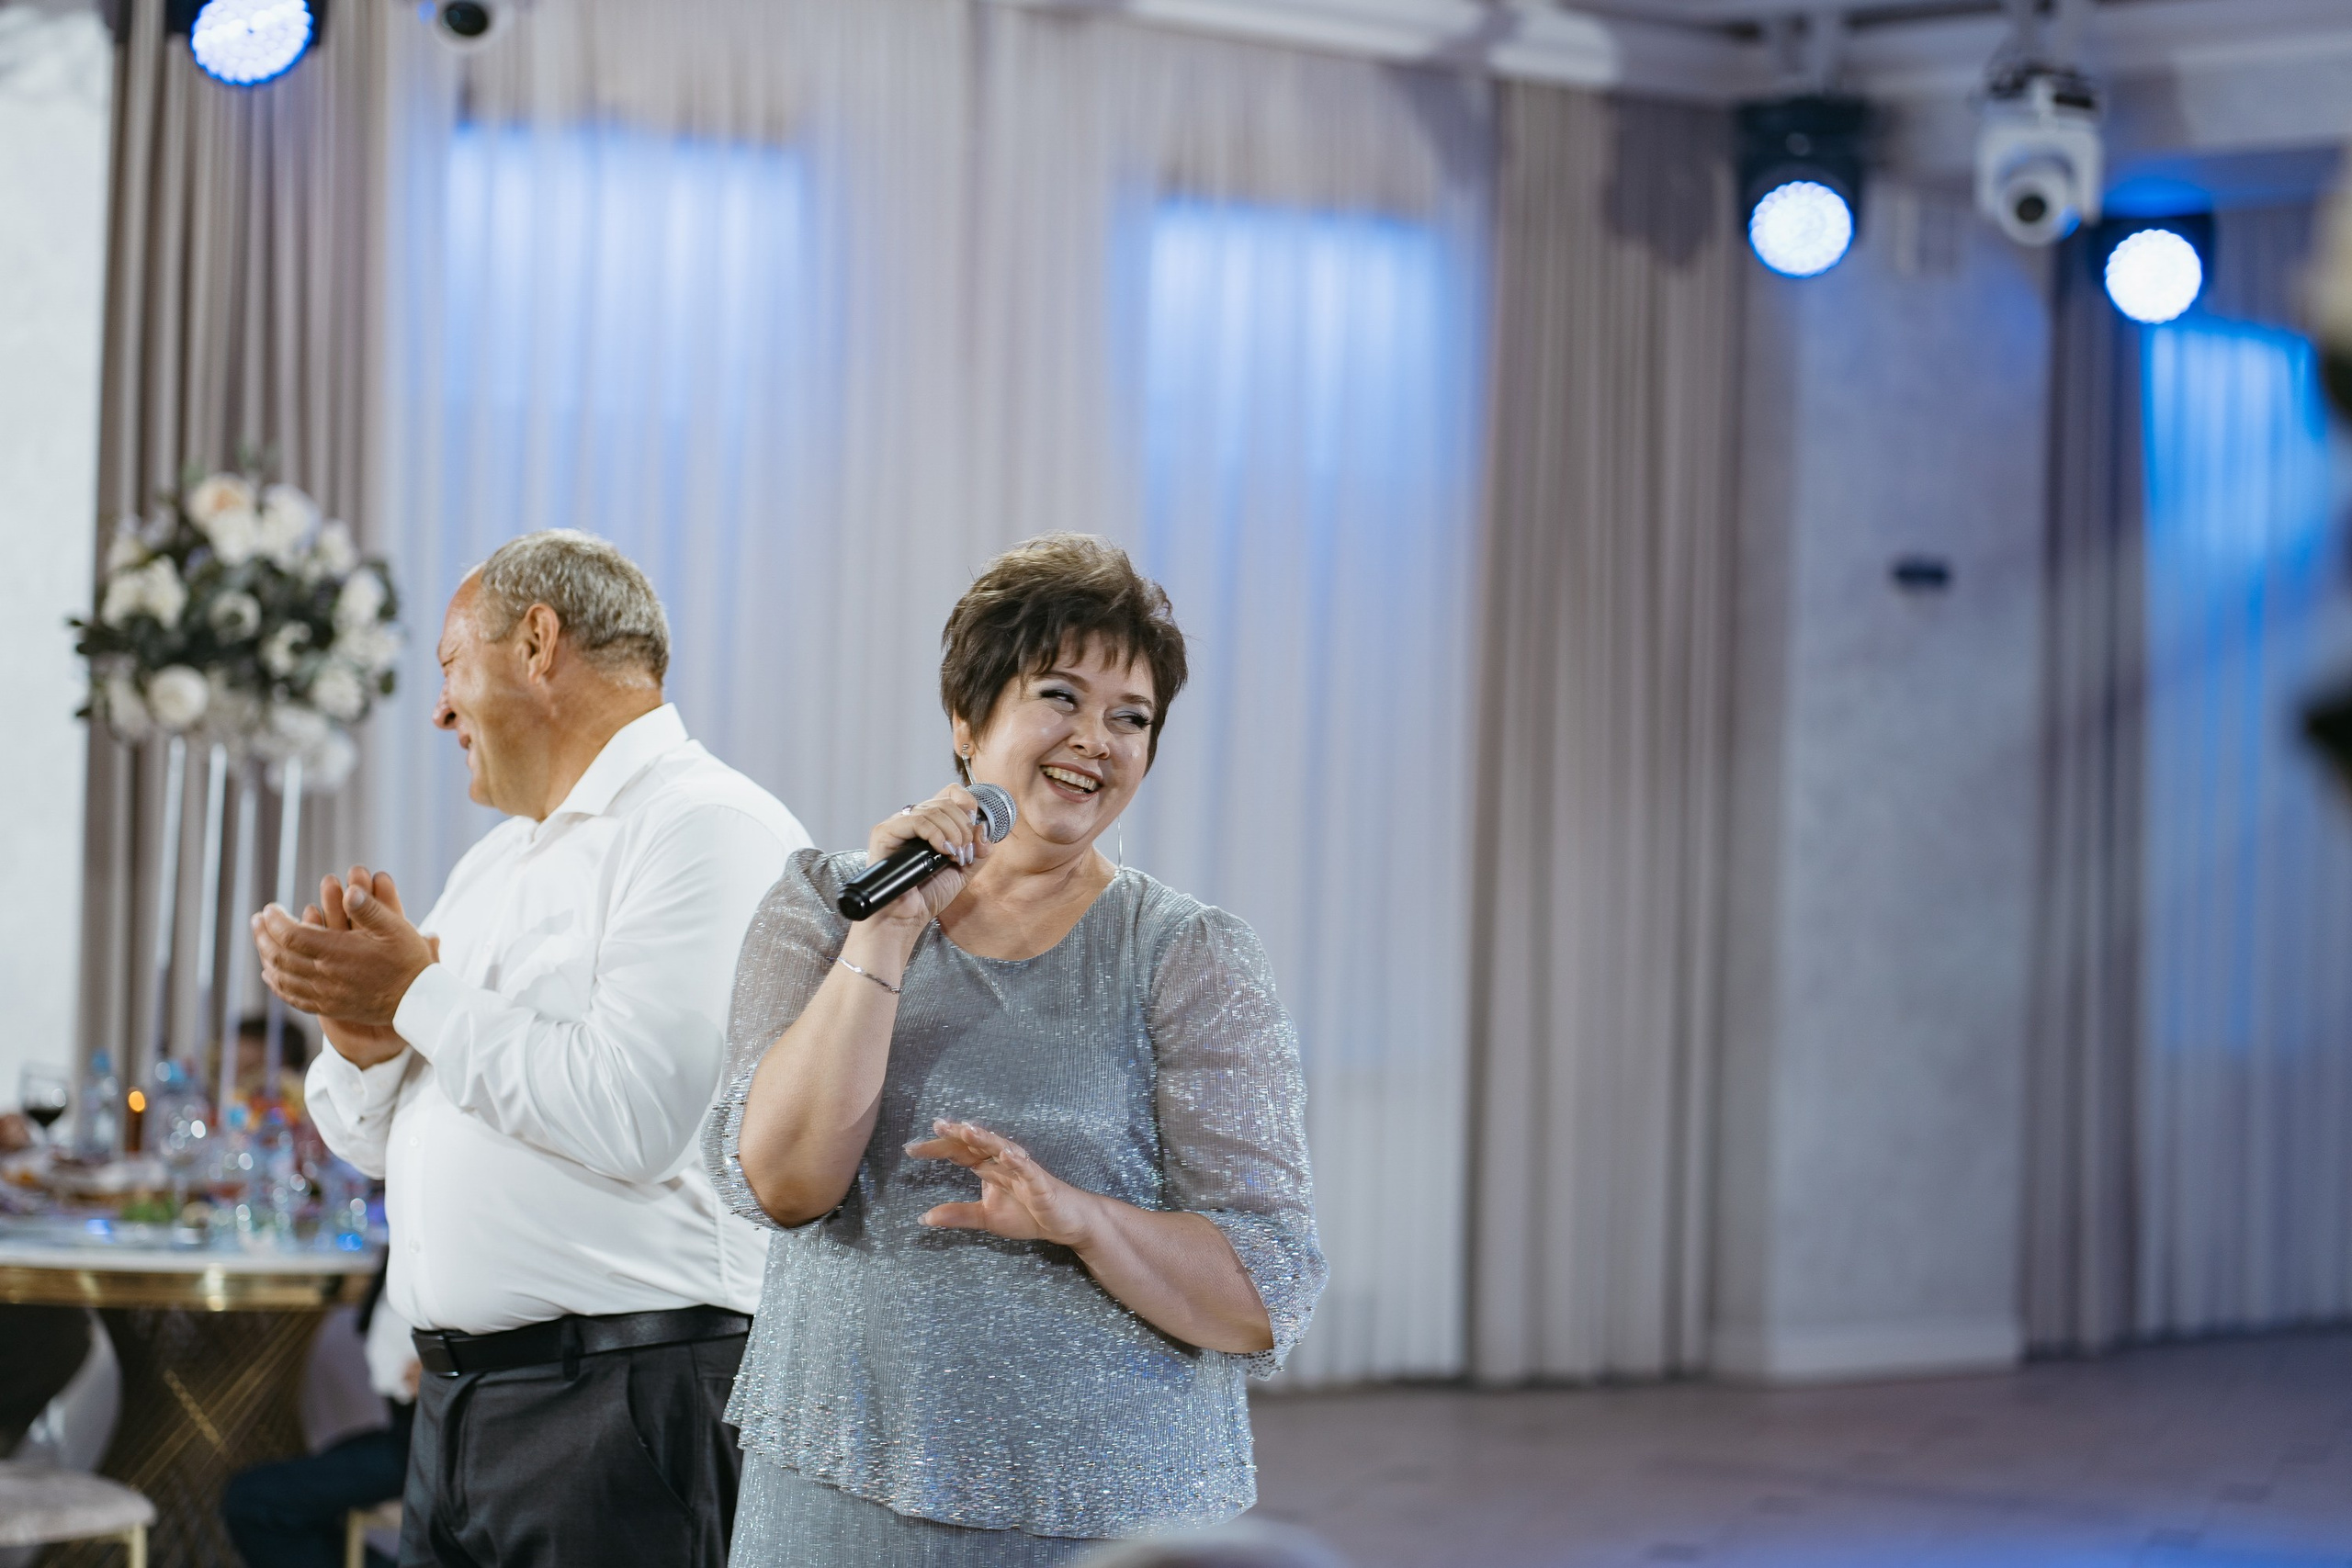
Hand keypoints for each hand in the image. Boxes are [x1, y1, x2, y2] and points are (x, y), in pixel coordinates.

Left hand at [253, 865, 437, 1058]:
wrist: (417, 1002)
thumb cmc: (408, 961)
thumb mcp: (396, 928)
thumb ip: (370, 909)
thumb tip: (349, 891)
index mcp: (338, 953)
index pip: (291, 935)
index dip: (275, 920)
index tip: (271, 907)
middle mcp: (325, 976)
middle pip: (280, 956)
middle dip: (263, 936)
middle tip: (257, 920)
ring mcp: (325, 994)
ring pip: (282, 977)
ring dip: (266, 957)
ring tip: (261, 941)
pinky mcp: (329, 1007)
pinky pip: (293, 997)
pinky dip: (277, 984)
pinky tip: (271, 974)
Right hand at [863, 784, 993, 928]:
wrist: (906, 917)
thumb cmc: (929, 895)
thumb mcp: (964, 871)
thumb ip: (979, 851)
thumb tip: (984, 830)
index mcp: (931, 823)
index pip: (951, 793)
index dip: (968, 805)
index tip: (975, 830)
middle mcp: (913, 820)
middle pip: (946, 802)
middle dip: (964, 828)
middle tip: (964, 853)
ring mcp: (898, 824)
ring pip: (933, 810)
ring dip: (953, 833)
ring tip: (953, 857)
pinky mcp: (885, 833)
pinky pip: (916, 820)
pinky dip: (935, 833)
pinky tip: (941, 851)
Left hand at [907, 1119, 1102, 1249]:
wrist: (1065, 1223)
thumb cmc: (1028, 1214)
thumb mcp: (986, 1218)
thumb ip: (958, 1215)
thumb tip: (923, 1217)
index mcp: (989, 1168)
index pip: (959, 1153)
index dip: (937, 1149)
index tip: (911, 1149)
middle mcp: (1003, 1163)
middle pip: (976, 1144)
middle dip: (957, 1135)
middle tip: (936, 1126)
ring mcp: (1023, 1170)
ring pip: (1002, 1149)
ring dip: (985, 1138)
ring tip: (967, 1129)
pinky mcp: (1041, 1182)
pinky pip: (1029, 1170)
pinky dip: (1018, 1161)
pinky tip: (1007, 1155)